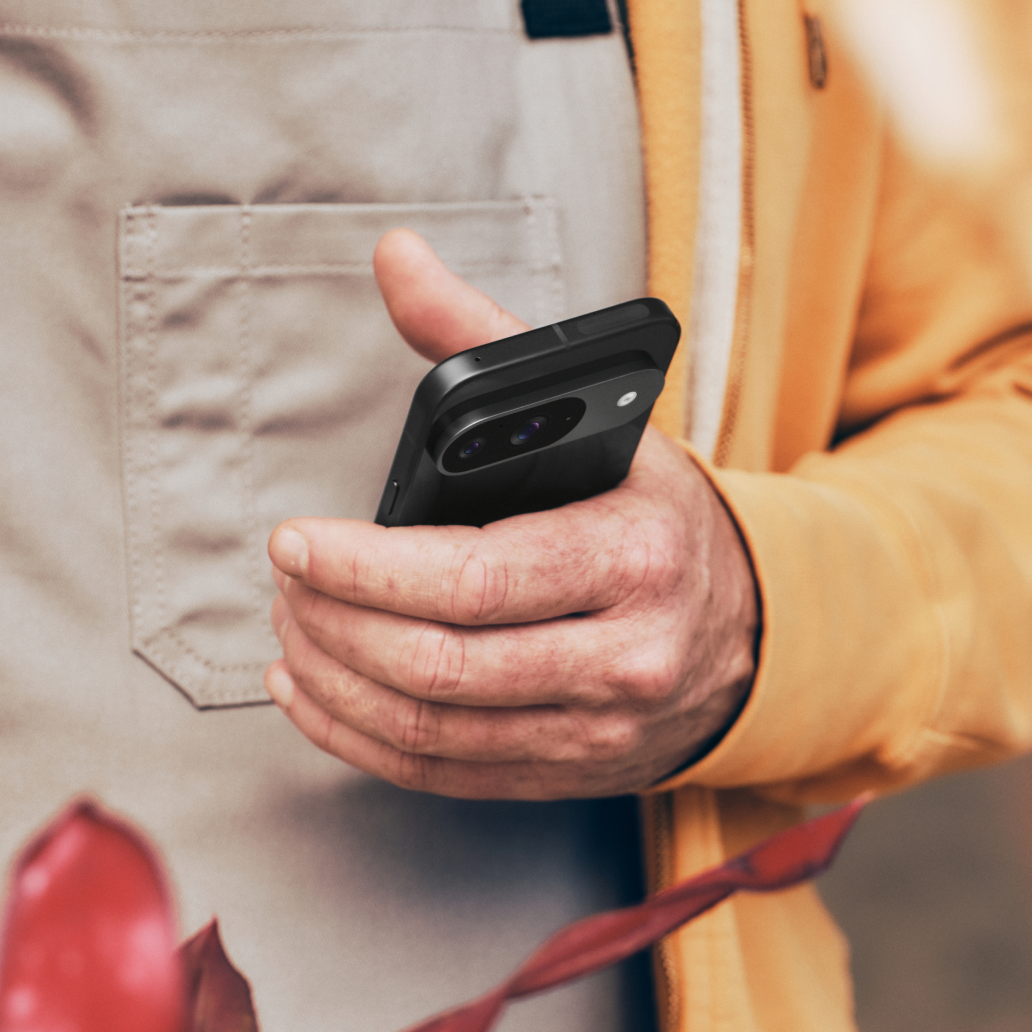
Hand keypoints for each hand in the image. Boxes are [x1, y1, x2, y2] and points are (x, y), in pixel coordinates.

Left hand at [264, 231, 759, 799]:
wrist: (748, 630)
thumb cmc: (654, 516)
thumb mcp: (595, 419)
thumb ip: (484, 337)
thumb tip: (396, 258)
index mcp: (632, 553)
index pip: (476, 577)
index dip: (366, 570)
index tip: (295, 542)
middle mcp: (623, 654)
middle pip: (439, 665)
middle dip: (333, 623)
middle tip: (284, 581)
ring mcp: (596, 728)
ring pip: (428, 729)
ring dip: (333, 681)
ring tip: (290, 628)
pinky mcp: (566, 772)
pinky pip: (439, 774)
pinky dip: (358, 739)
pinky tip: (314, 694)